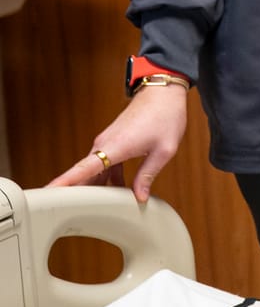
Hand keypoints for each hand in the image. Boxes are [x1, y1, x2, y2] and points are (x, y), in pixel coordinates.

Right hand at [47, 83, 187, 201]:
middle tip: (68, 212)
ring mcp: (106, 142)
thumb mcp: (164, 150)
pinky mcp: (111, 141)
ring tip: (95, 207)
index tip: (48, 192)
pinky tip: (116, 188)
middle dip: (76, 192)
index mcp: (114, 147)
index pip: (83, 169)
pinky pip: (103, 163)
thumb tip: (139, 196)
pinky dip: (106, 177)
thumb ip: (147, 175)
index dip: (64, 182)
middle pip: (84, 174)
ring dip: (94, 186)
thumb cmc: (165, 117)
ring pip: (93, 170)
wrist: (163, 94)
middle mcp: (104, 144)